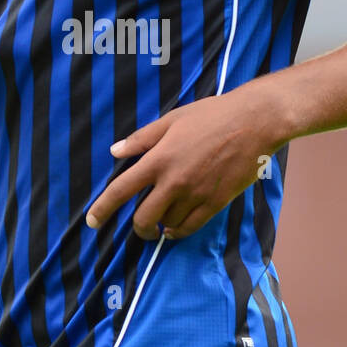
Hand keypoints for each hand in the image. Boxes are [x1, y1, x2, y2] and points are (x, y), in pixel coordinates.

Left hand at [85, 84, 286, 240]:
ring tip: (164, 219)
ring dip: (162, 224)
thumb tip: (115, 151)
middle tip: (142, 227)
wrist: (254, 123)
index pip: (121, 190)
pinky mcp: (215, 202)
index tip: (92, 222)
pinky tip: (177, 227)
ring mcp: (195, 194)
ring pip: (168, 223)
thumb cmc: (212, 116)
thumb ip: (141, 139)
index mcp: (159, 158)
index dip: (103, 208)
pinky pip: (190, 227)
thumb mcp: (172, 120)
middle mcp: (174, 181)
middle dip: (138, 227)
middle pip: (144, 217)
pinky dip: (179, 230)